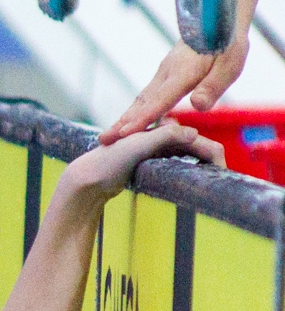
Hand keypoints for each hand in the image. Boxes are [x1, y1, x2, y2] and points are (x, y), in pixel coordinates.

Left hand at [66, 122, 226, 203]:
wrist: (85, 180)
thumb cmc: (107, 163)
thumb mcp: (136, 147)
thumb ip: (163, 137)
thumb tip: (194, 134)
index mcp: (160, 129)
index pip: (197, 140)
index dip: (214, 155)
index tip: (223, 173)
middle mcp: (160, 135)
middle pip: (196, 147)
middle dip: (212, 161)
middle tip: (225, 180)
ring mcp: (155, 149)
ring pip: (188, 156)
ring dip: (203, 166)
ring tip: (215, 182)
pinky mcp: (150, 162)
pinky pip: (176, 165)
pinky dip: (189, 171)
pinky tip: (195, 182)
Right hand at [100, 37, 247, 143]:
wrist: (216, 18)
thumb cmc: (227, 43)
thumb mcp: (230, 65)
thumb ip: (213, 86)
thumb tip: (198, 106)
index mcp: (182, 73)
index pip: (159, 100)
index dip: (142, 118)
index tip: (124, 134)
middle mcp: (166, 73)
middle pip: (141, 102)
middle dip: (122, 122)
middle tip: (104, 140)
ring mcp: (163, 72)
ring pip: (141, 99)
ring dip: (125, 117)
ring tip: (111, 134)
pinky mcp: (164, 73)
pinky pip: (146, 94)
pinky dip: (135, 109)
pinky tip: (131, 119)